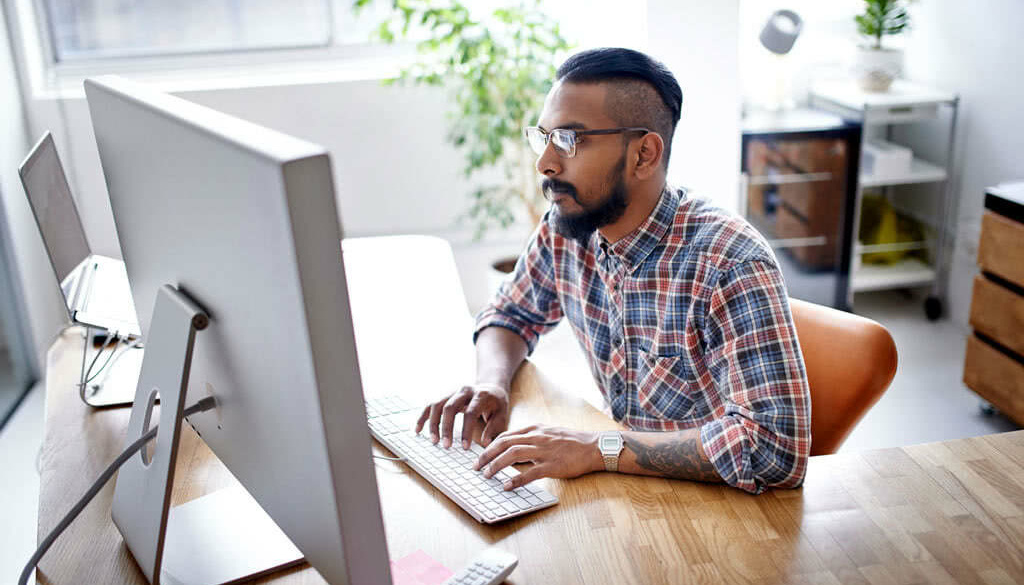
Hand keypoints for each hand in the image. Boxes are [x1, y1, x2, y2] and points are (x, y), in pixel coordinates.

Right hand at [415, 383, 509, 448]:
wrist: (490, 387)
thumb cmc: (496, 404)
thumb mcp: (502, 414)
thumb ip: (494, 429)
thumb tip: (486, 444)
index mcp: (480, 395)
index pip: (470, 413)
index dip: (466, 431)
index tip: (465, 447)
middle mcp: (464, 391)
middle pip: (450, 407)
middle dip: (446, 428)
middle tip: (446, 446)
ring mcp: (452, 391)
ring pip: (437, 405)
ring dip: (433, 424)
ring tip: (434, 441)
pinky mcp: (445, 396)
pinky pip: (430, 405)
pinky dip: (423, 417)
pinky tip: (418, 430)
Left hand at [473, 425, 600, 489]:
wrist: (594, 447)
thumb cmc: (572, 442)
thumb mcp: (549, 433)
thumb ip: (532, 438)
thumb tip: (514, 447)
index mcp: (534, 430)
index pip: (505, 435)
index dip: (489, 445)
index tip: (480, 455)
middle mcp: (536, 438)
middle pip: (504, 443)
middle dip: (486, 455)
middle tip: (475, 466)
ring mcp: (544, 451)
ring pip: (512, 455)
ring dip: (496, 465)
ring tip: (486, 475)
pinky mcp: (552, 466)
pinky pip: (530, 473)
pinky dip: (516, 480)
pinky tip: (506, 486)